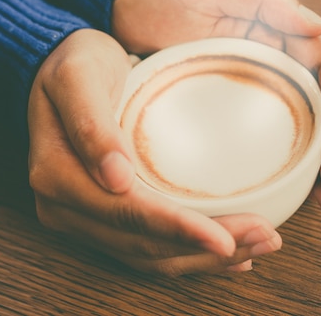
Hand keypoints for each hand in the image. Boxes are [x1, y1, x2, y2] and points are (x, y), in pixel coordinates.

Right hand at [27, 29, 280, 275]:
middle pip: (142, 243)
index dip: (177, 230)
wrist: (59, 68)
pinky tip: (226, 252)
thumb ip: (91, 125)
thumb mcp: (77, 77)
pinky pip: (145, 247)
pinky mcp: (101, 215)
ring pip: (148, 255)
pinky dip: (186, 253)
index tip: (226, 238)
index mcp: (56, 177)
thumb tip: (115, 178)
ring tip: (257, 246)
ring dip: (203, 258)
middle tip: (264, 237)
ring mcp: (82, 216)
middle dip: (204, 248)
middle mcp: (64, 208)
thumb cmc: (73, 64)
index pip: (125, 214)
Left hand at [112, 0, 320, 210]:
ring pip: (298, 129)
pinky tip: (287, 193)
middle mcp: (273, 62)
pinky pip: (260, 138)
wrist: (120, 12)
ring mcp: (250, 88)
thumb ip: (265, 1)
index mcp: (280, 31)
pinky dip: (278, 166)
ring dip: (315, 165)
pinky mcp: (225, 110)